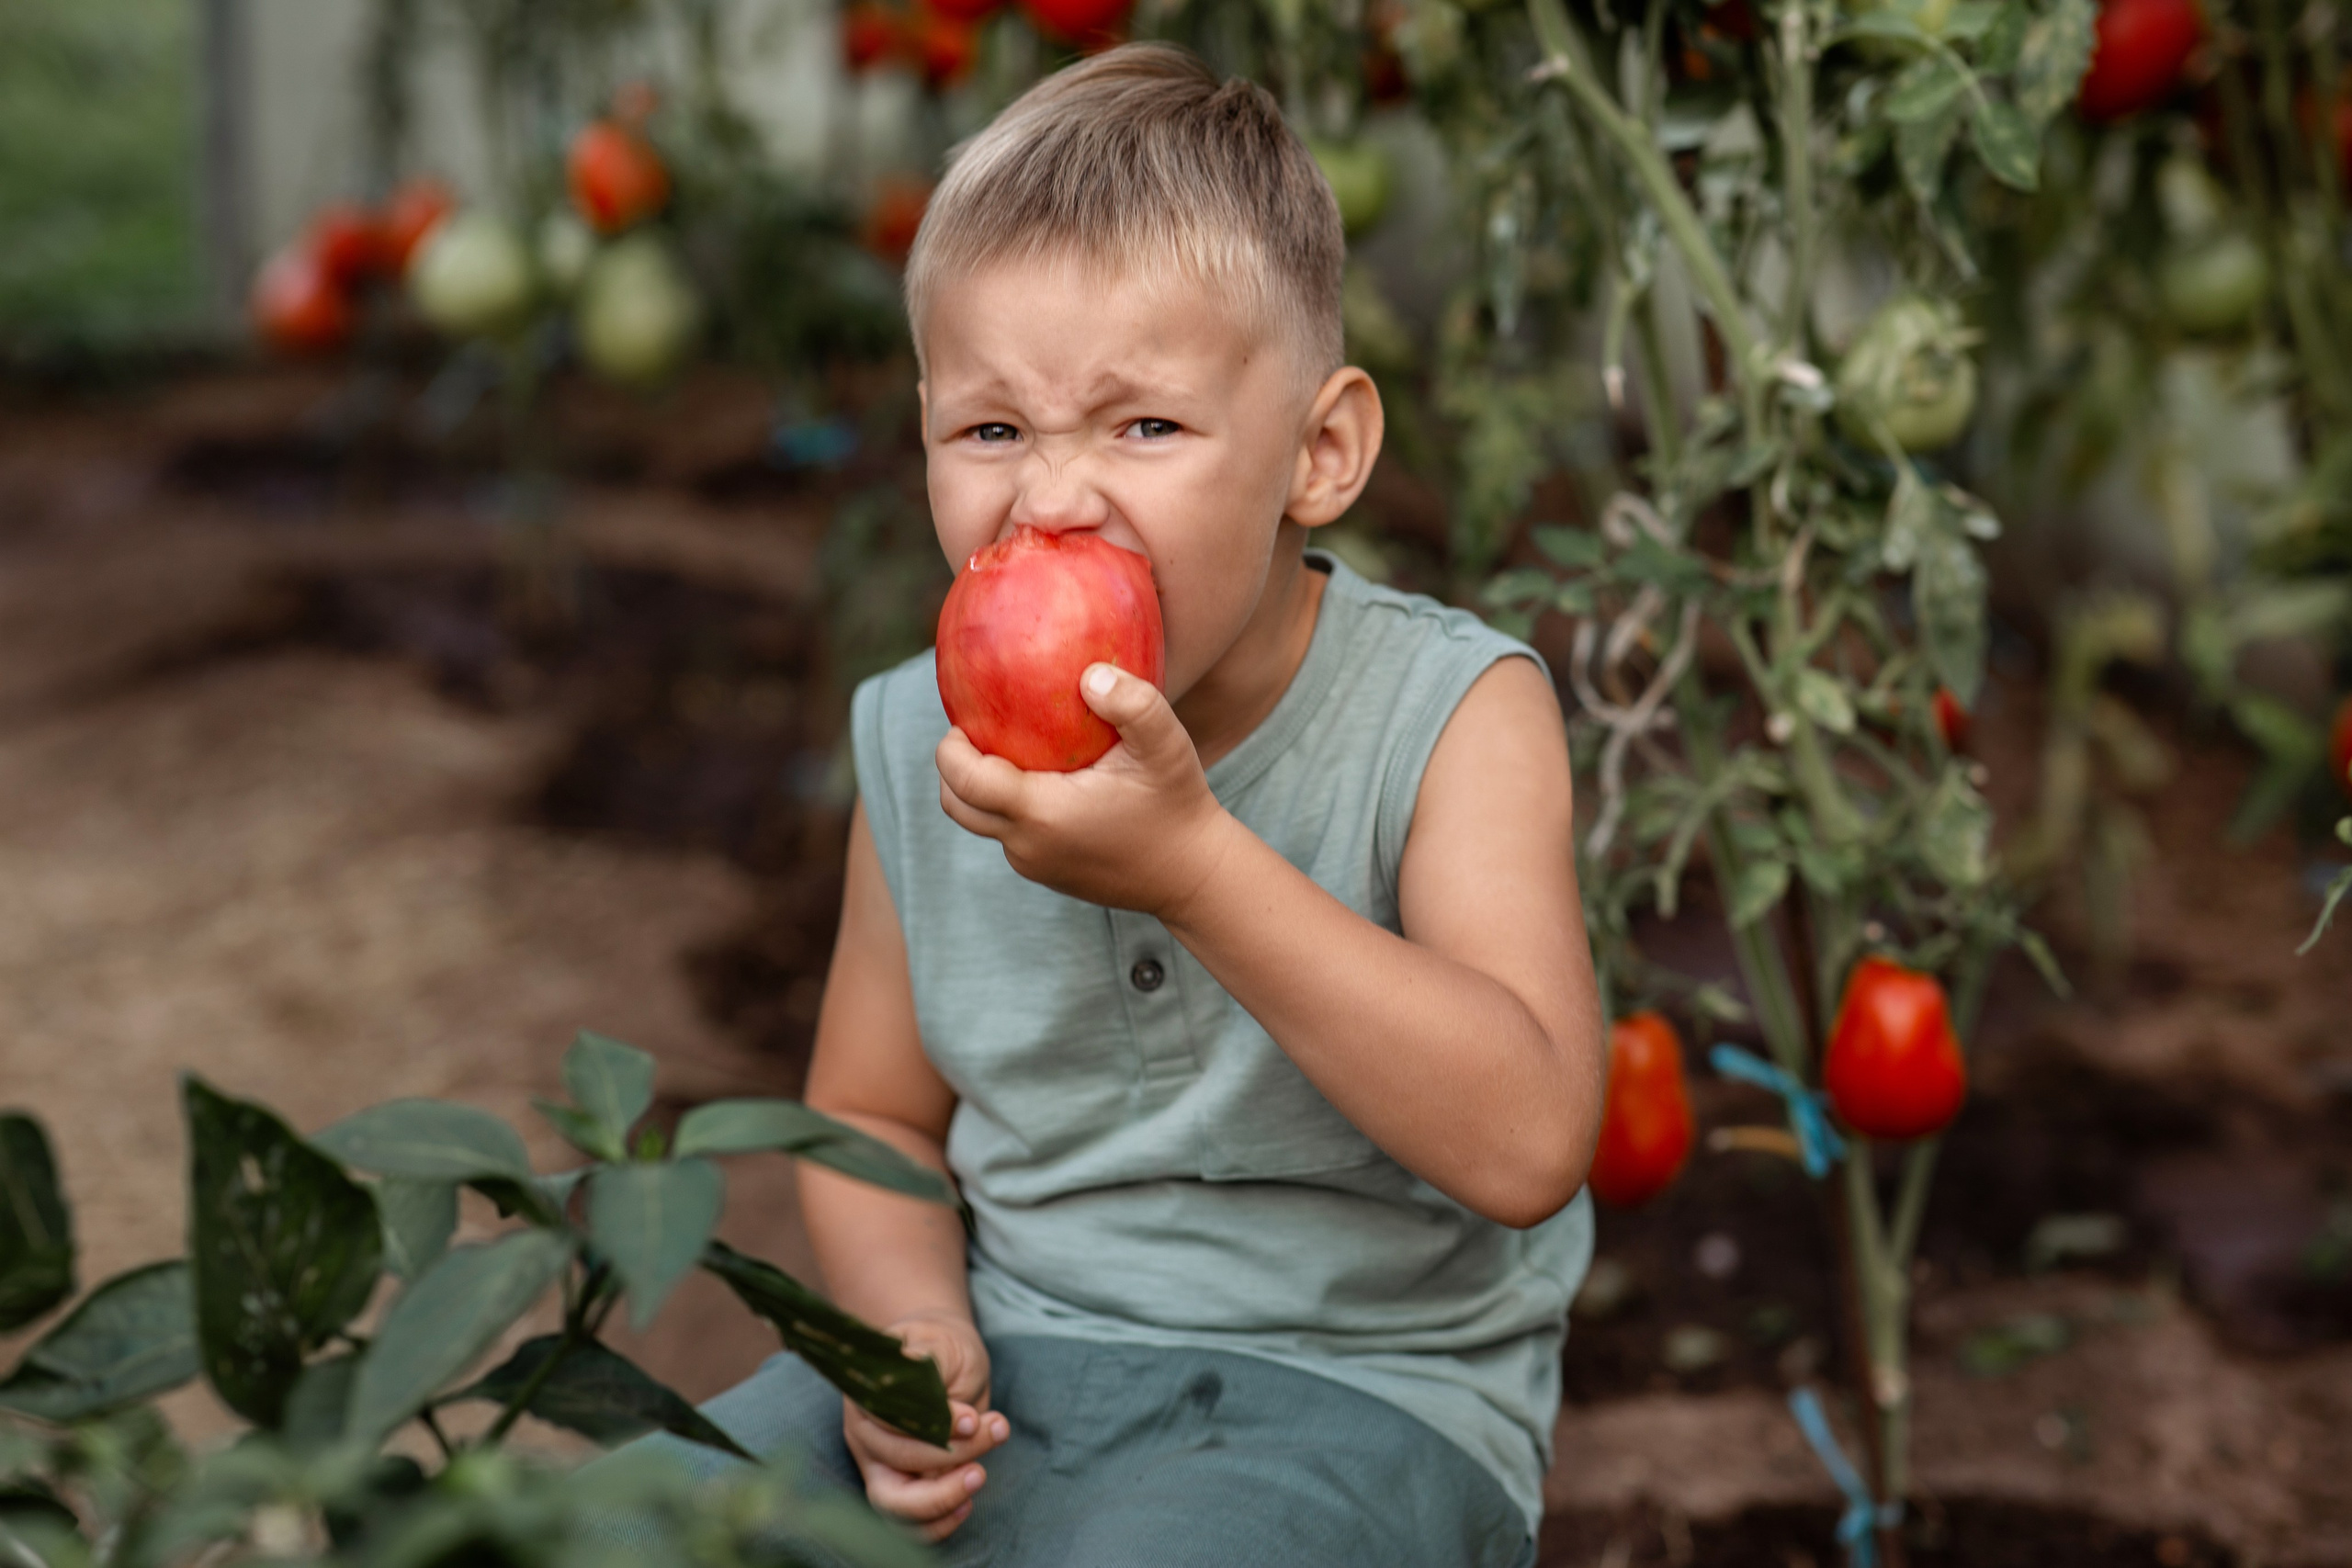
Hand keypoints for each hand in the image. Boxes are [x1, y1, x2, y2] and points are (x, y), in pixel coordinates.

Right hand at [842, 1313, 1007, 1542]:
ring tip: (979, 1476)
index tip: (973, 1419)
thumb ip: (941, 1376)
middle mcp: (863, 1432)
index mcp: (867, 1391)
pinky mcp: (892, 1488)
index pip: (889, 1416)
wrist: (938, 1358)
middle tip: (995, 1433)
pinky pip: (906, 1523)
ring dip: (942, 1496)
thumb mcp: (943, 1346)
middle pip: (897, 1457)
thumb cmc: (941, 1350)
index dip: (933, 1423)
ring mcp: (874, 1464)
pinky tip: (966, 1505)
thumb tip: (961, 1420)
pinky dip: (936, 1523)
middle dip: (951, 1453)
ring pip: (894, 1500)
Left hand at [936, 663, 1235, 916]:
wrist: (1193, 875)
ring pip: (981, 822)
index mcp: (1042, 812)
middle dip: (953, 767)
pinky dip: (1009, 807)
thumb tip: (1090, 674)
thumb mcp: (1165, 745)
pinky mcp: (1046, 873)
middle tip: (976, 730)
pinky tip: (1043, 779)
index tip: (964, 717)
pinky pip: (1009, 835)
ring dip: (982, 788)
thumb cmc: (1178, 804)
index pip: (964, 779)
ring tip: (1010, 749)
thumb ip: (1133, 703)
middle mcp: (1028, 844)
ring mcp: (1034, 864)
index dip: (951, 747)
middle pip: (957, 805)